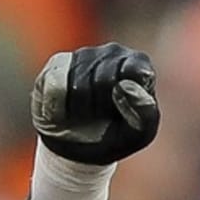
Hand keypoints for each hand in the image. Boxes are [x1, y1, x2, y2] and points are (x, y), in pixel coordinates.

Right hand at [31, 42, 159, 165]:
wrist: (82, 146)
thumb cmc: (117, 136)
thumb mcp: (138, 133)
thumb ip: (144, 113)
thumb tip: (128, 87)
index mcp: (139, 65)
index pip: (133, 70)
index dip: (124, 97)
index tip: (122, 111)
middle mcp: (112, 52)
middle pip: (103, 80)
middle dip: (101, 107)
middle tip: (102, 117)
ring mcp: (84, 54)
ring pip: (78, 86)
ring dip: (80, 111)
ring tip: (85, 115)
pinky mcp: (58, 62)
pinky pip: (56, 87)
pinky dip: (60, 110)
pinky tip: (67, 111)